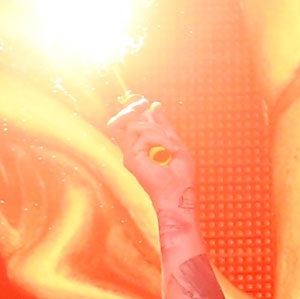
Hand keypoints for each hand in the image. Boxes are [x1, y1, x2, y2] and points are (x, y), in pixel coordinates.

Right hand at [107, 98, 196, 212]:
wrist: (179, 195)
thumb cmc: (180, 176)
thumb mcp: (175, 143)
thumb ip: (164, 126)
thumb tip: (155, 107)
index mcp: (140, 147)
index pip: (126, 123)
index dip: (132, 109)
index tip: (146, 103)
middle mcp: (131, 151)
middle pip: (118, 121)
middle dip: (131, 108)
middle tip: (143, 104)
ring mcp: (129, 155)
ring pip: (134, 125)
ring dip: (156, 130)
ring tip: (169, 146)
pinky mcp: (131, 159)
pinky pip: (143, 135)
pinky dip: (159, 138)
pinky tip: (168, 150)